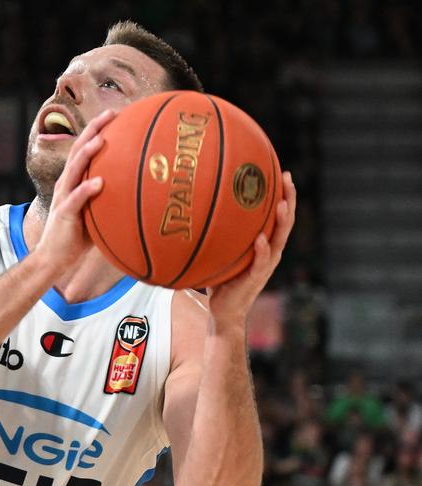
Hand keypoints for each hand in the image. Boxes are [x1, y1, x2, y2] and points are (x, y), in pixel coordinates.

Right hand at [36, 109, 115, 267]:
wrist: (53, 258)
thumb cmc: (77, 236)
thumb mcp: (95, 212)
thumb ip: (109, 199)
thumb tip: (138, 194)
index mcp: (73, 181)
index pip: (84, 150)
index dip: (97, 130)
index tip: (115, 115)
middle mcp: (66, 184)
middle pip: (78, 150)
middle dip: (94, 130)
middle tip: (111, 114)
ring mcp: (64, 197)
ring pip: (74, 169)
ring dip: (87, 153)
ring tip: (102, 139)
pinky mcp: (64, 214)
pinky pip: (76, 199)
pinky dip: (87, 189)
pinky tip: (100, 182)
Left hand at [208, 171, 296, 327]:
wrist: (223, 313)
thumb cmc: (220, 280)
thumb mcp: (220, 252)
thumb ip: (216, 234)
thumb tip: (196, 208)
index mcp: (265, 245)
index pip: (278, 216)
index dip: (283, 195)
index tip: (282, 172)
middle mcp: (269, 253)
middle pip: (285, 223)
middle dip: (289, 199)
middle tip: (288, 178)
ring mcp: (264, 267)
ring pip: (279, 240)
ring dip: (282, 221)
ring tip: (282, 203)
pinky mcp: (254, 280)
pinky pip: (260, 263)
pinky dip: (261, 251)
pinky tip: (260, 239)